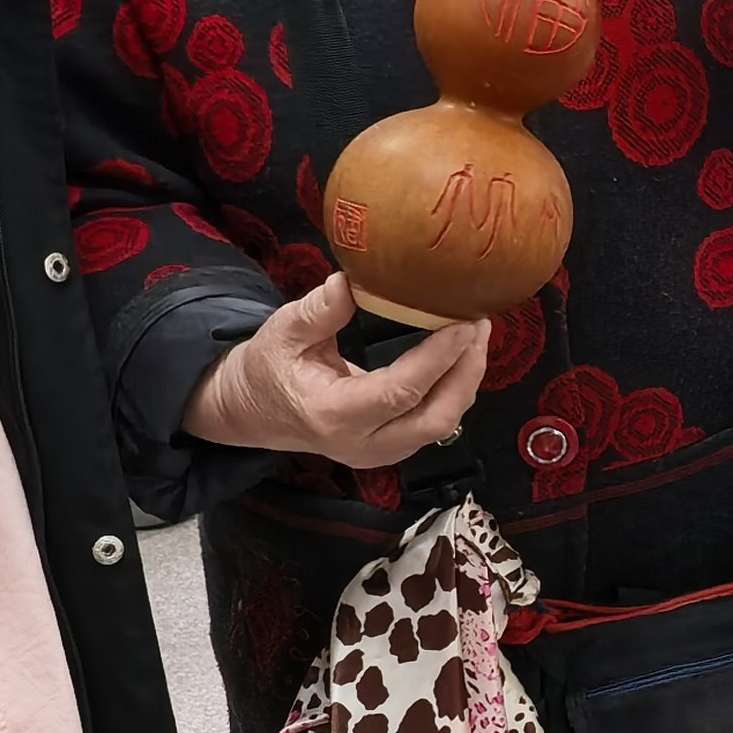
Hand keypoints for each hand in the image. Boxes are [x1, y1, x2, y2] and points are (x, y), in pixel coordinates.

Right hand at [182, 279, 487, 462]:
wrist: (253, 412)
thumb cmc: (267, 369)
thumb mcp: (281, 332)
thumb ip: (318, 311)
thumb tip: (353, 279)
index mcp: (332, 415)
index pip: (399, 392)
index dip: (437, 358)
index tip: (463, 322)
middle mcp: (363, 444)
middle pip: (435, 419)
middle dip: (466, 373)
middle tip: (479, 325)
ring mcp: (380, 453)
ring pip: (442, 426)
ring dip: (466, 381)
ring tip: (477, 334)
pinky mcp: (392, 448)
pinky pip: (434, 424)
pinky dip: (454, 390)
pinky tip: (461, 356)